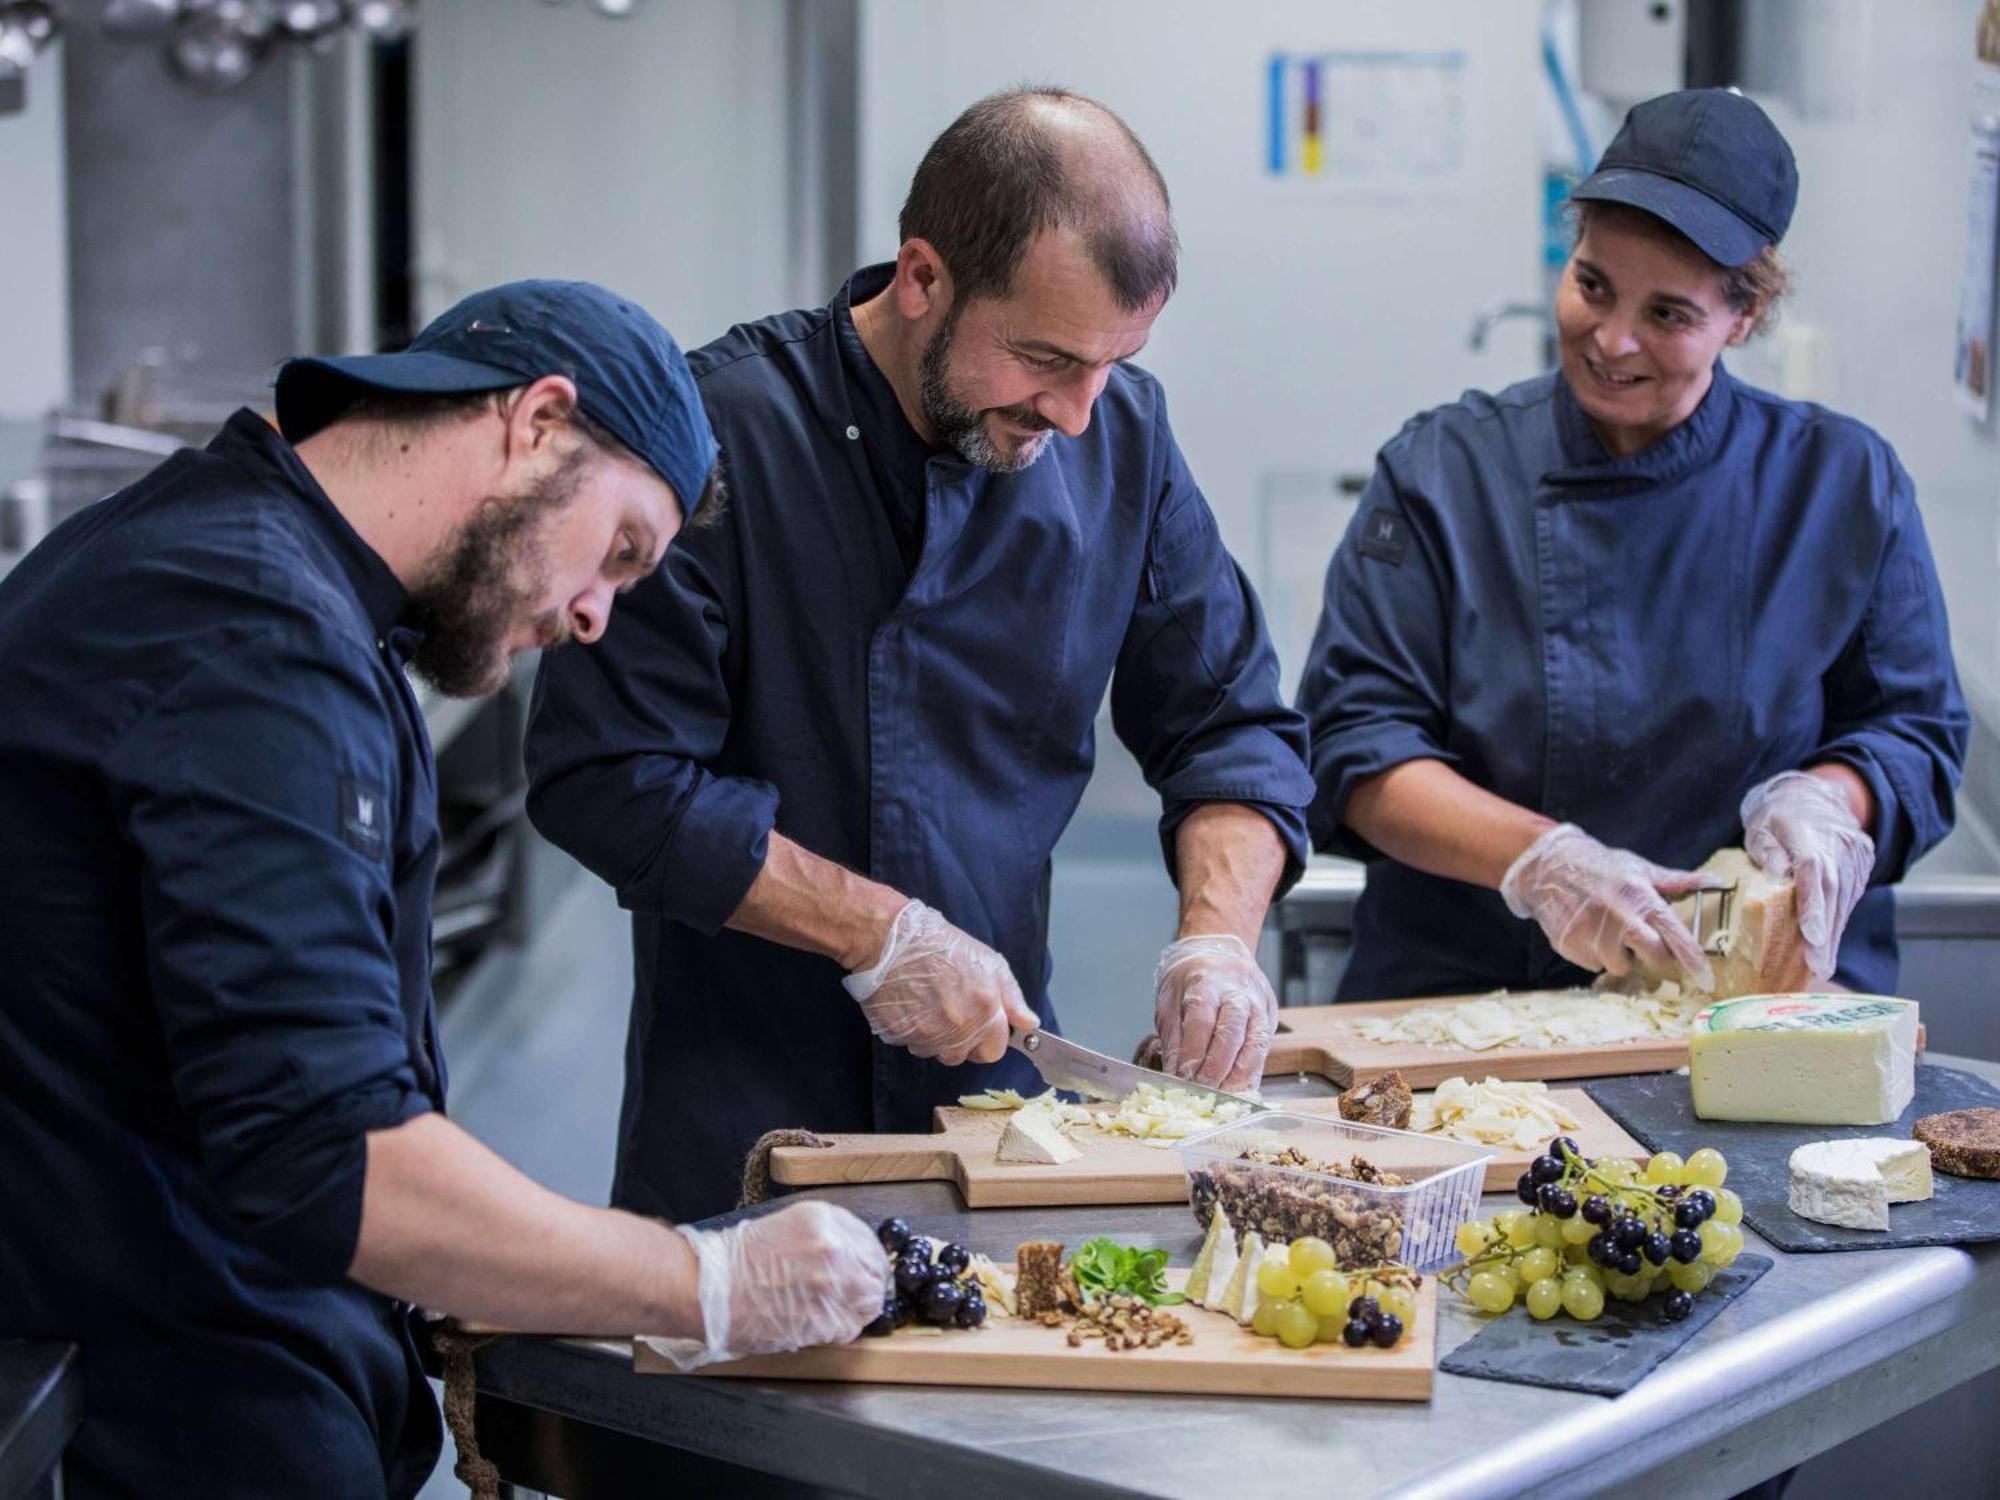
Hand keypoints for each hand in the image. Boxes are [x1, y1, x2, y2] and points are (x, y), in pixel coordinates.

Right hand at [662, 1201, 887, 1369]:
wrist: (707, 1289)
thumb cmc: (735, 1261)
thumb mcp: (783, 1227)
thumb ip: (820, 1239)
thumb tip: (848, 1258)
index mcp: (823, 1218)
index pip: (868, 1241)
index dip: (865, 1262)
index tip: (860, 1272)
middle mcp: (833, 1247)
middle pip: (875, 1272)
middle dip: (865, 1286)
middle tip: (849, 1298)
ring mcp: (831, 1283)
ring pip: (869, 1302)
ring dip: (855, 1310)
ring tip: (832, 1313)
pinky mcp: (824, 1317)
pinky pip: (848, 1328)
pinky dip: (838, 1331)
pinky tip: (816, 1325)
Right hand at [841, 900, 1038, 1064]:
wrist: (890, 939)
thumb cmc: (940, 945)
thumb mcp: (988, 962)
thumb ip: (1012, 997)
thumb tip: (1029, 1024)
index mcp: (985, 1007)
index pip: (995, 1051)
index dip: (988, 1040)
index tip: (981, 1027)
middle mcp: (959, 1024)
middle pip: (965, 1056)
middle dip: (962, 1042)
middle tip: (951, 1013)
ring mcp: (928, 1032)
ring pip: (938, 1054)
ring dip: (937, 1039)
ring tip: (929, 1007)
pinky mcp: (901, 1035)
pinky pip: (913, 1047)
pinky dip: (914, 1033)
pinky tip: (912, 1007)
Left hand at [1153, 934, 1276, 1092]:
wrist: (1221, 953)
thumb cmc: (1190, 979)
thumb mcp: (1169, 1000)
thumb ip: (1173, 1038)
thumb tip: (1174, 1073)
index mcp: (1206, 983)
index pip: (1201, 1021)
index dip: (1193, 1053)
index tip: (1182, 1077)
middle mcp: (1236, 993)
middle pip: (1232, 1033)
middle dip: (1217, 1067)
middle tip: (1202, 1091)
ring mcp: (1258, 1005)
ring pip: (1255, 1043)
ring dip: (1239, 1075)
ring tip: (1222, 1095)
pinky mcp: (1270, 1016)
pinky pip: (1264, 1049)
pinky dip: (1253, 1072)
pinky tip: (1240, 1088)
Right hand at [1499, 824, 1716, 984]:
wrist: (1548, 865)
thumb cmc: (1600, 867)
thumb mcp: (1639, 869)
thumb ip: (1677, 882)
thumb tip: (1716, 881)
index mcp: (1640, 897)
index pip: (1675, 935)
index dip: (1693, 960)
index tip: (1706, 978)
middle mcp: (1617, 916)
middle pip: (1653, 957)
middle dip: (1654, 955)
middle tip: (1644, 941)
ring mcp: (1591, 932)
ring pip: (1620, 965)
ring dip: (1619, 954)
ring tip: (1608, 930)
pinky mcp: (1569, 943)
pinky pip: (1593, 964)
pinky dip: (1594, 953)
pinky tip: (1587, 931)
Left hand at [1741, 771, 1873, 981]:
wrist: (1816, 795)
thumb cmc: (1778, 816)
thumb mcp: (1761, 827)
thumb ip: (1767, 851)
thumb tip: (1776, 876)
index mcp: (1810, 834)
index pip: (1815, 871)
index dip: (1815, 905)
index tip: (1813, 936)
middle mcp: (1840, 846)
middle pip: (1834, 894)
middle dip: (1827, 934)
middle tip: (1818, 967)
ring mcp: (1857, 856)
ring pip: (1845, 900)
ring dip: (1834, 934)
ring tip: (1822, 966)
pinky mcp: (1863, 864)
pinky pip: (1850, 896)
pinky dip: (1838, 920)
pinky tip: (1828, 943)